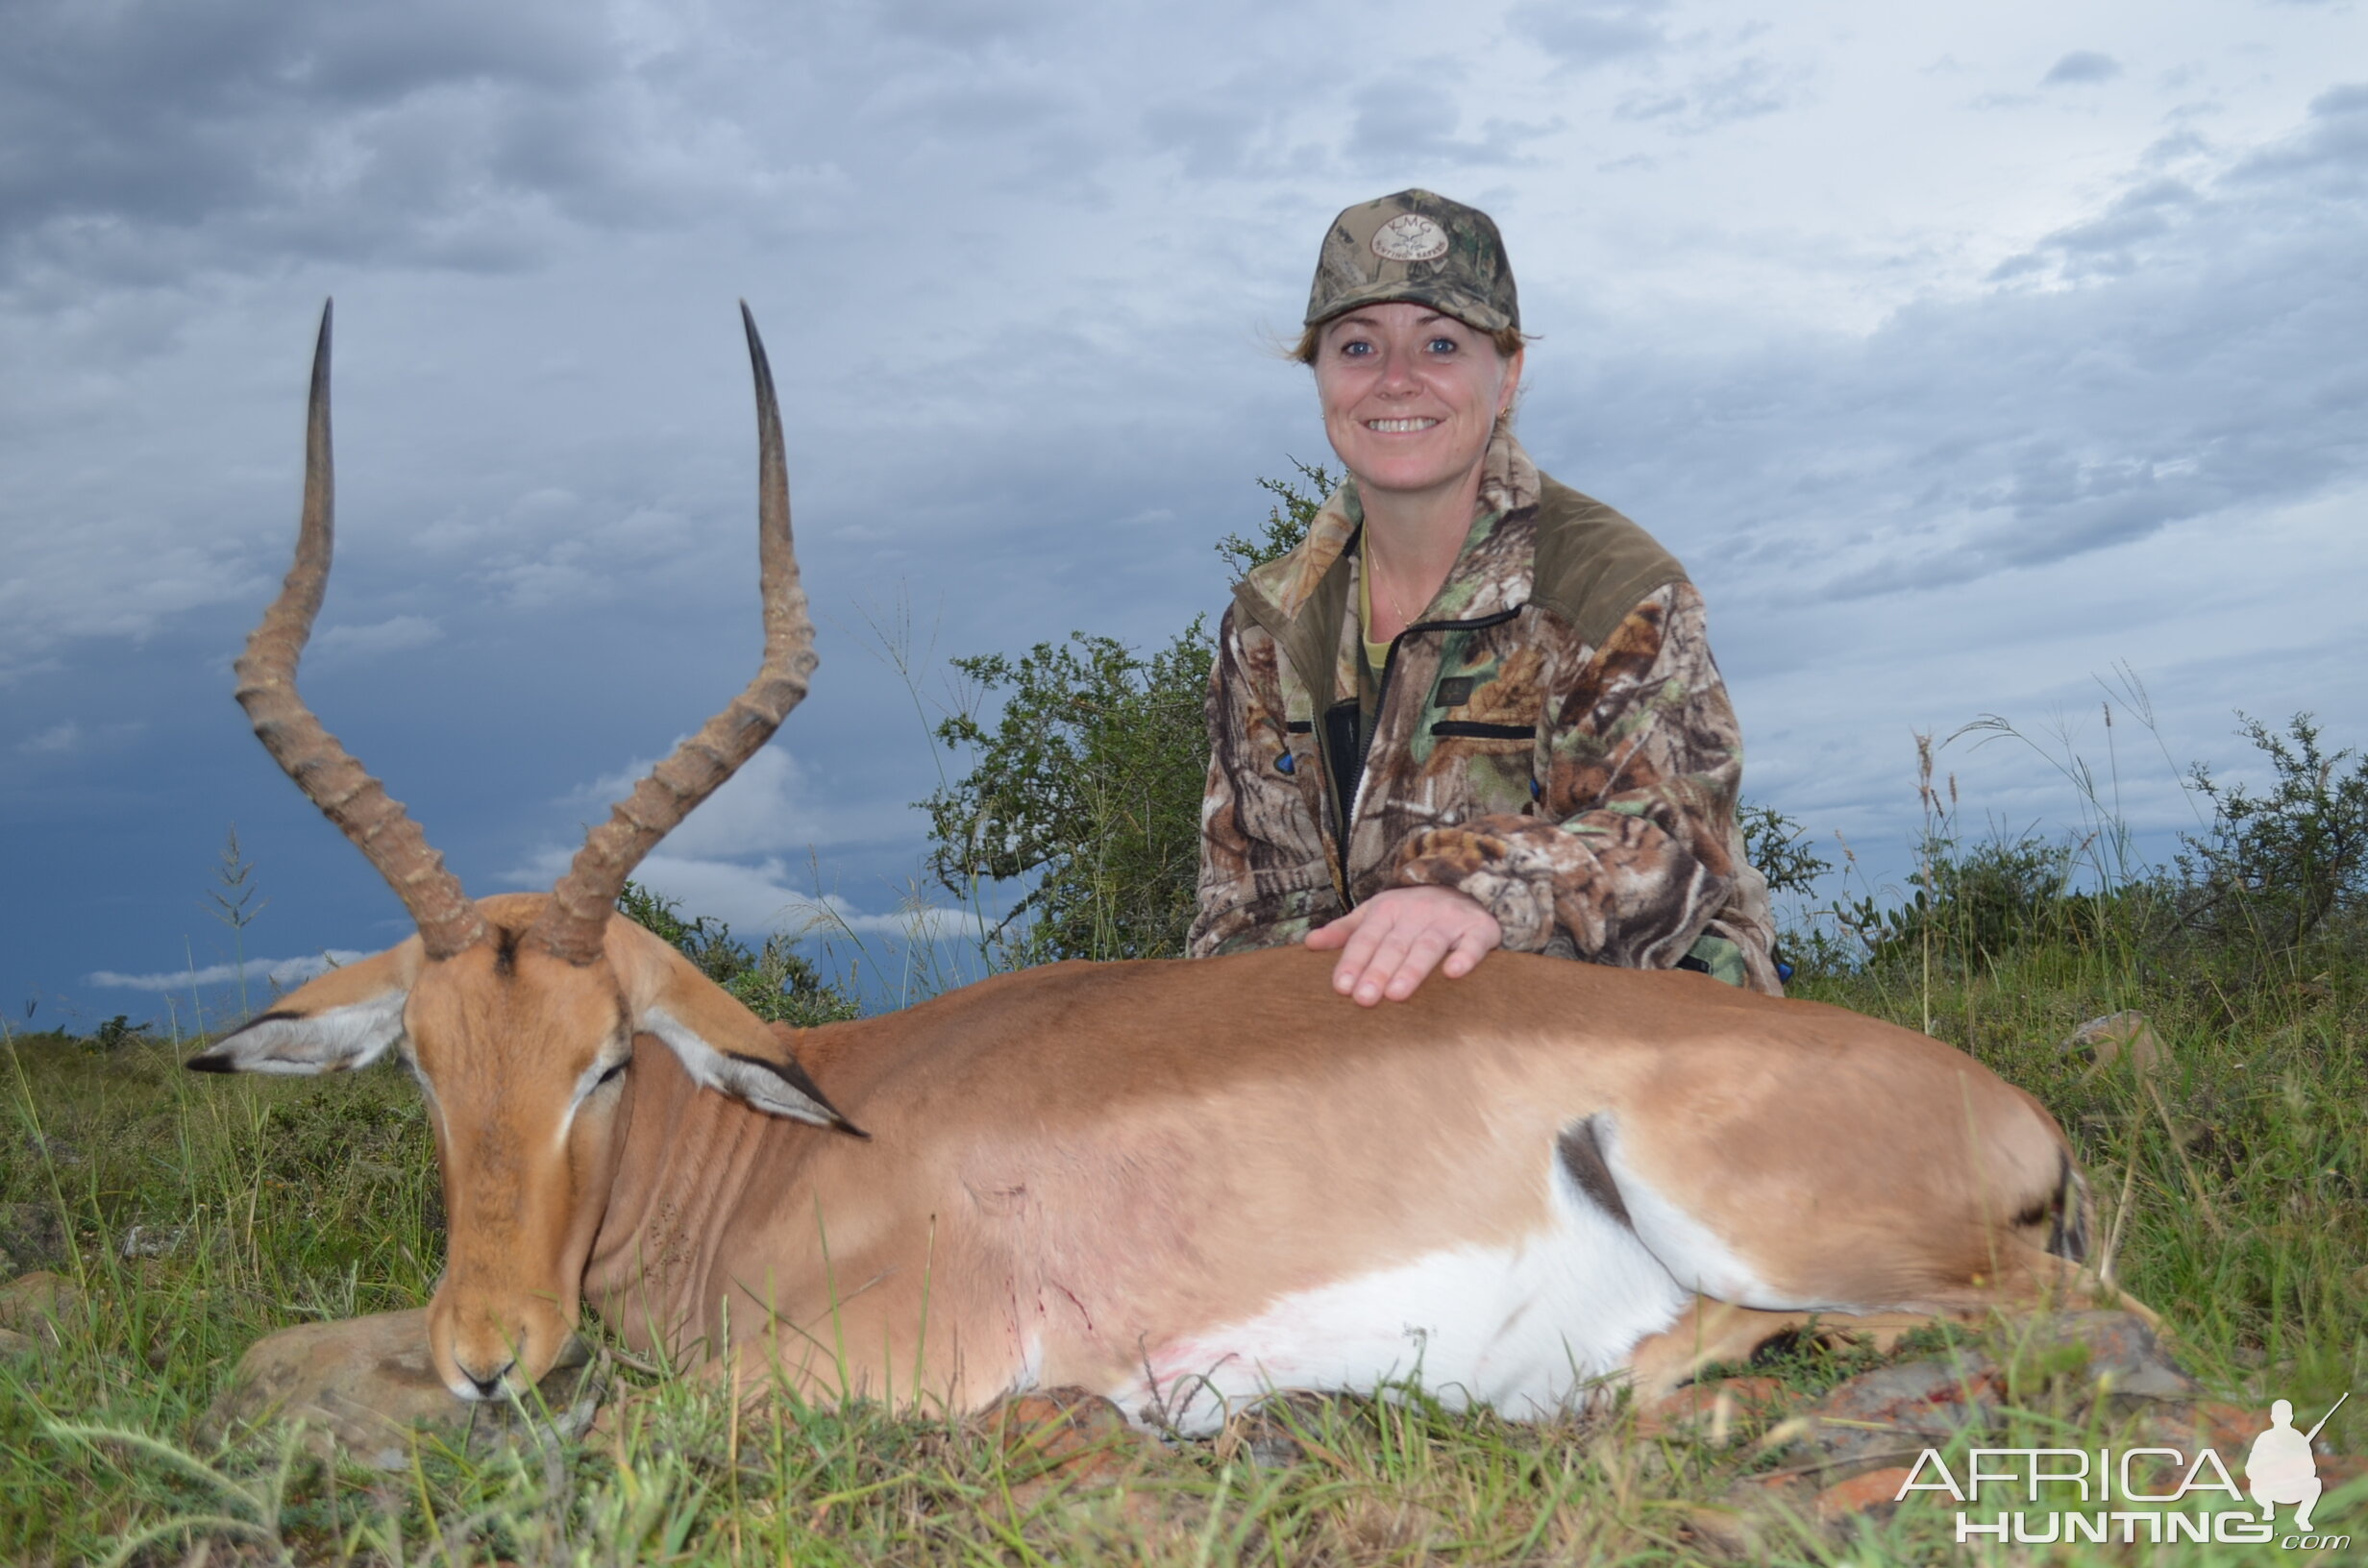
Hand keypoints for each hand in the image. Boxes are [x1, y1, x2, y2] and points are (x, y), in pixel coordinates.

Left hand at [1305, 885, 1501, 1005]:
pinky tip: (1454, 973)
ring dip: (1412, 969)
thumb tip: (1309, 944)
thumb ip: (1345, 930)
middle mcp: (1417, 912)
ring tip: (1397, 995)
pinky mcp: (1479, 929)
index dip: (1354, 962)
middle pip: (1394, 944)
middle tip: (1364, 999)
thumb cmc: (1412, 910)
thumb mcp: (1375, 913)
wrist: (1465, 884)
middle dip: (1378, 971)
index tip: (1342, 988)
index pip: (1366, 938)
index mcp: (1387, 909)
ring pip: (1428, 946)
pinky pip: (1473, 943)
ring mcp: (1448, 919)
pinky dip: (1465, 956)